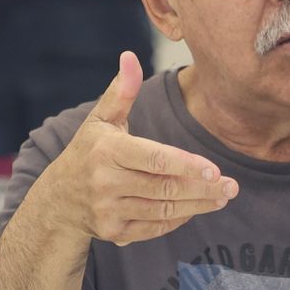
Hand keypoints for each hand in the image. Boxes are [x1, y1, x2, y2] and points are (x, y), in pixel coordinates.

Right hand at [32, 52, 236, 246]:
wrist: (57, 201)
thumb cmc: (88, 152)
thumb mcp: (100, 120)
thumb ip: (121, 90)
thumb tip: (130, 56)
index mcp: (106, 151)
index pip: (155, 160)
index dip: (187, 166)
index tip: (215, 170)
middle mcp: (105, 183)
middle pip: (165, 188)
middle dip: (203, 189)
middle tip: (232, 186)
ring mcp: (108, 211)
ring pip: (164, 210)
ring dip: (199, 205)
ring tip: (223, 197)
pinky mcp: (113, 233)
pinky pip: (155, 228)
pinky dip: (178, 220)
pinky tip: (197, 208)